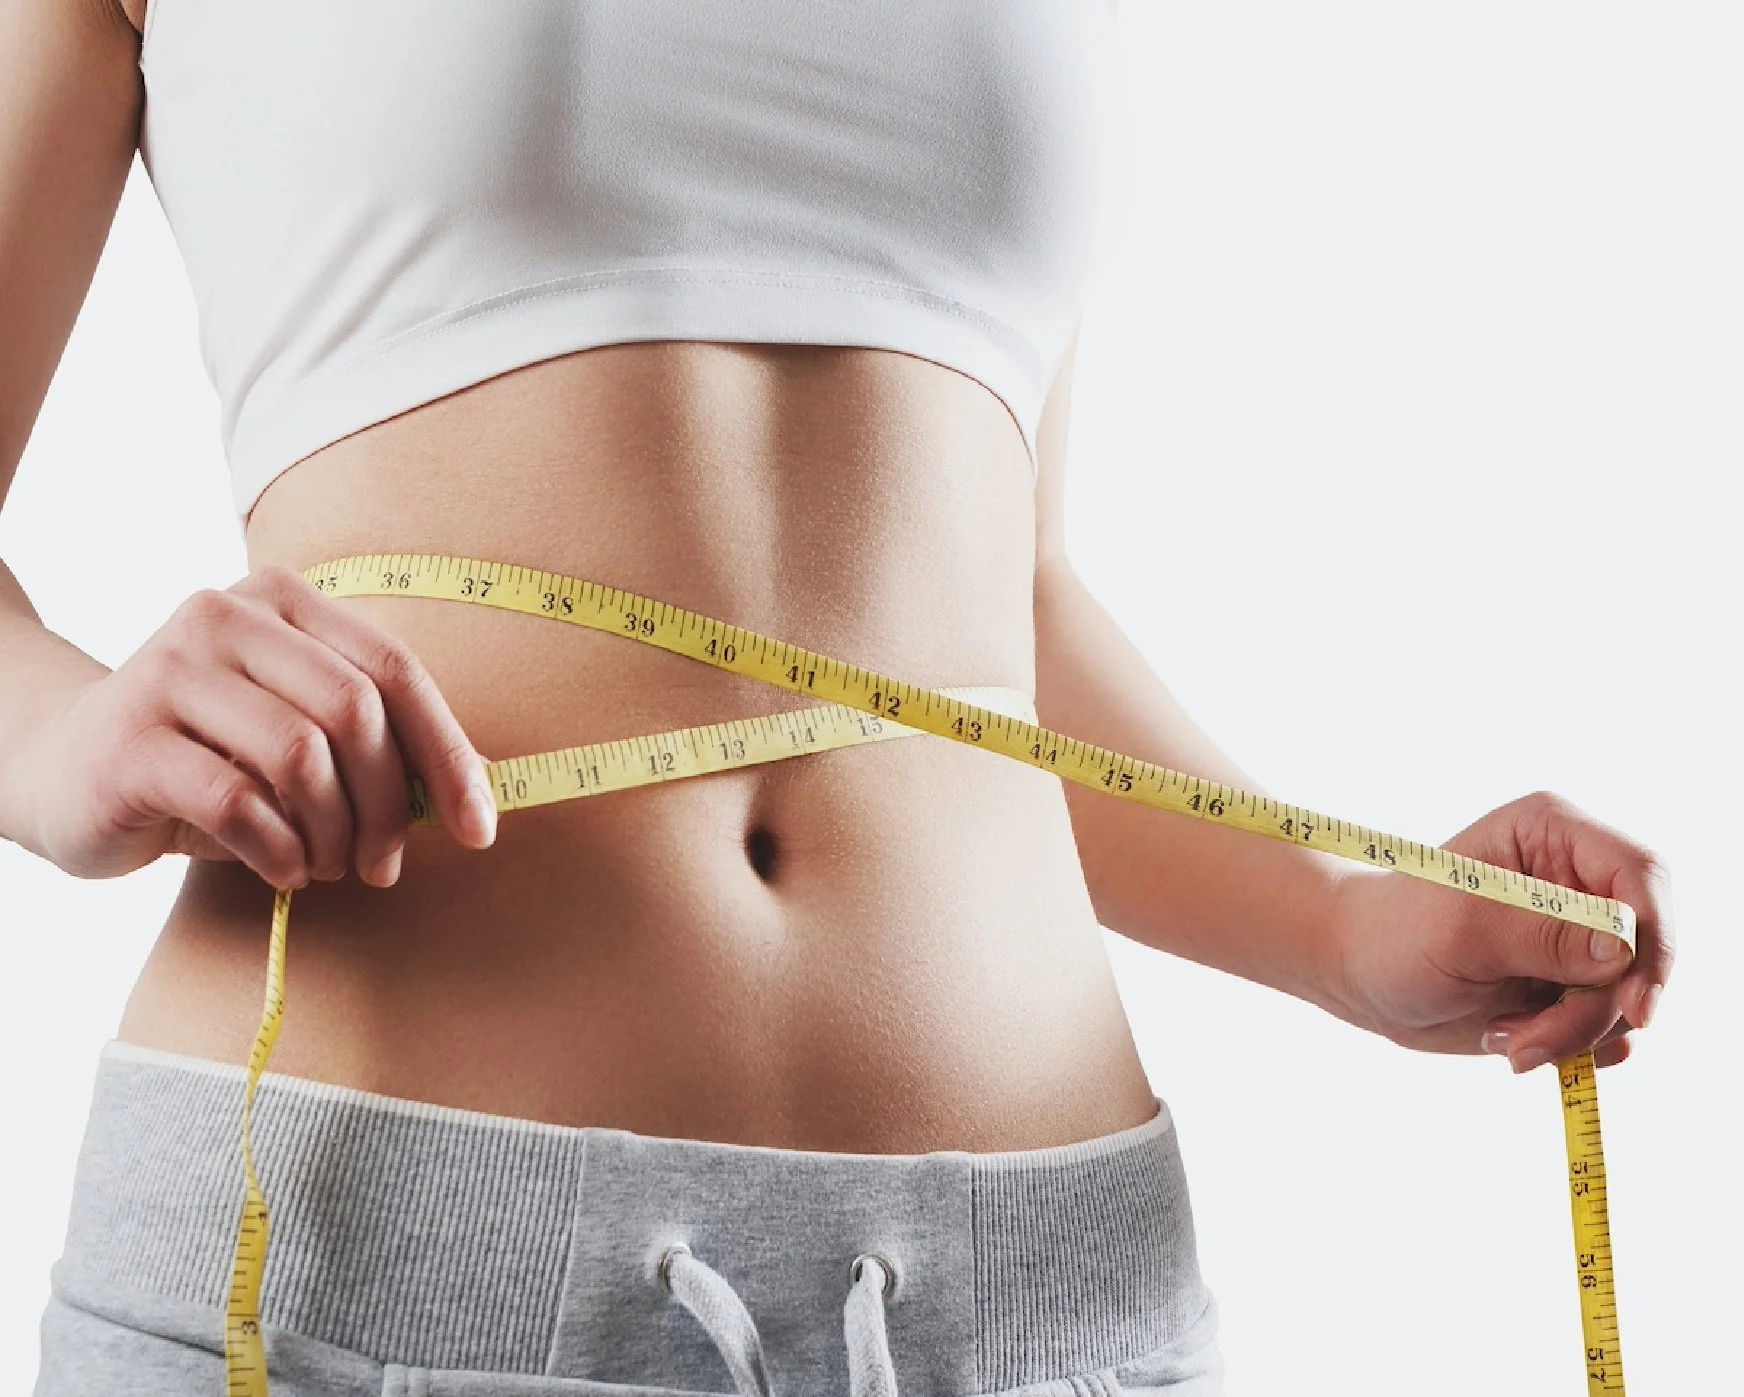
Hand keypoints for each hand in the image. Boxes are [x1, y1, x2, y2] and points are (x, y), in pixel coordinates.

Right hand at [10, 565, 496, 889]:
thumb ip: (376, 743)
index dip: (448, 753)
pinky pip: (238, 804)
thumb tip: (480, 788)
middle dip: (389, 803)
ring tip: (329, 864)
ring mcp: (170, 671)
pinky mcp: (130, 741)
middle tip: (385, 865)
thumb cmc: (208, 756)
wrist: (60, 768)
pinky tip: (285, 870)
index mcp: (283, 601)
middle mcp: (225, 616)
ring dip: (335, 831)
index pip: (395, 669)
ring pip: (300, 755)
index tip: (480, 828)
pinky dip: (280, 850)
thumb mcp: (298, 734)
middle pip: (355, 711)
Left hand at [1327, 790, 1674, 1072]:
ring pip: (1627, 998)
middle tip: (1529, 1039)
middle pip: (1644, 948)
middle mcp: (1578, 882)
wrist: (1360, 975)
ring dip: (1571, 1032)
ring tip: (1502, 1035)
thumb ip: (1544, 936)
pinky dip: (1570, 1047)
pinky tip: (1512, 1038)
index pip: (1640, 875)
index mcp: (1553, 834)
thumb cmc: (1396, 931)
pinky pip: (1609, 1029)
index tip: (1634, 1005)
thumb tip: (1624, 950)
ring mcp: (1579, 938)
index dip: (1653, 939)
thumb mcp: (1463, 928)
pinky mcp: (1573, 986)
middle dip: (1598, 1007)